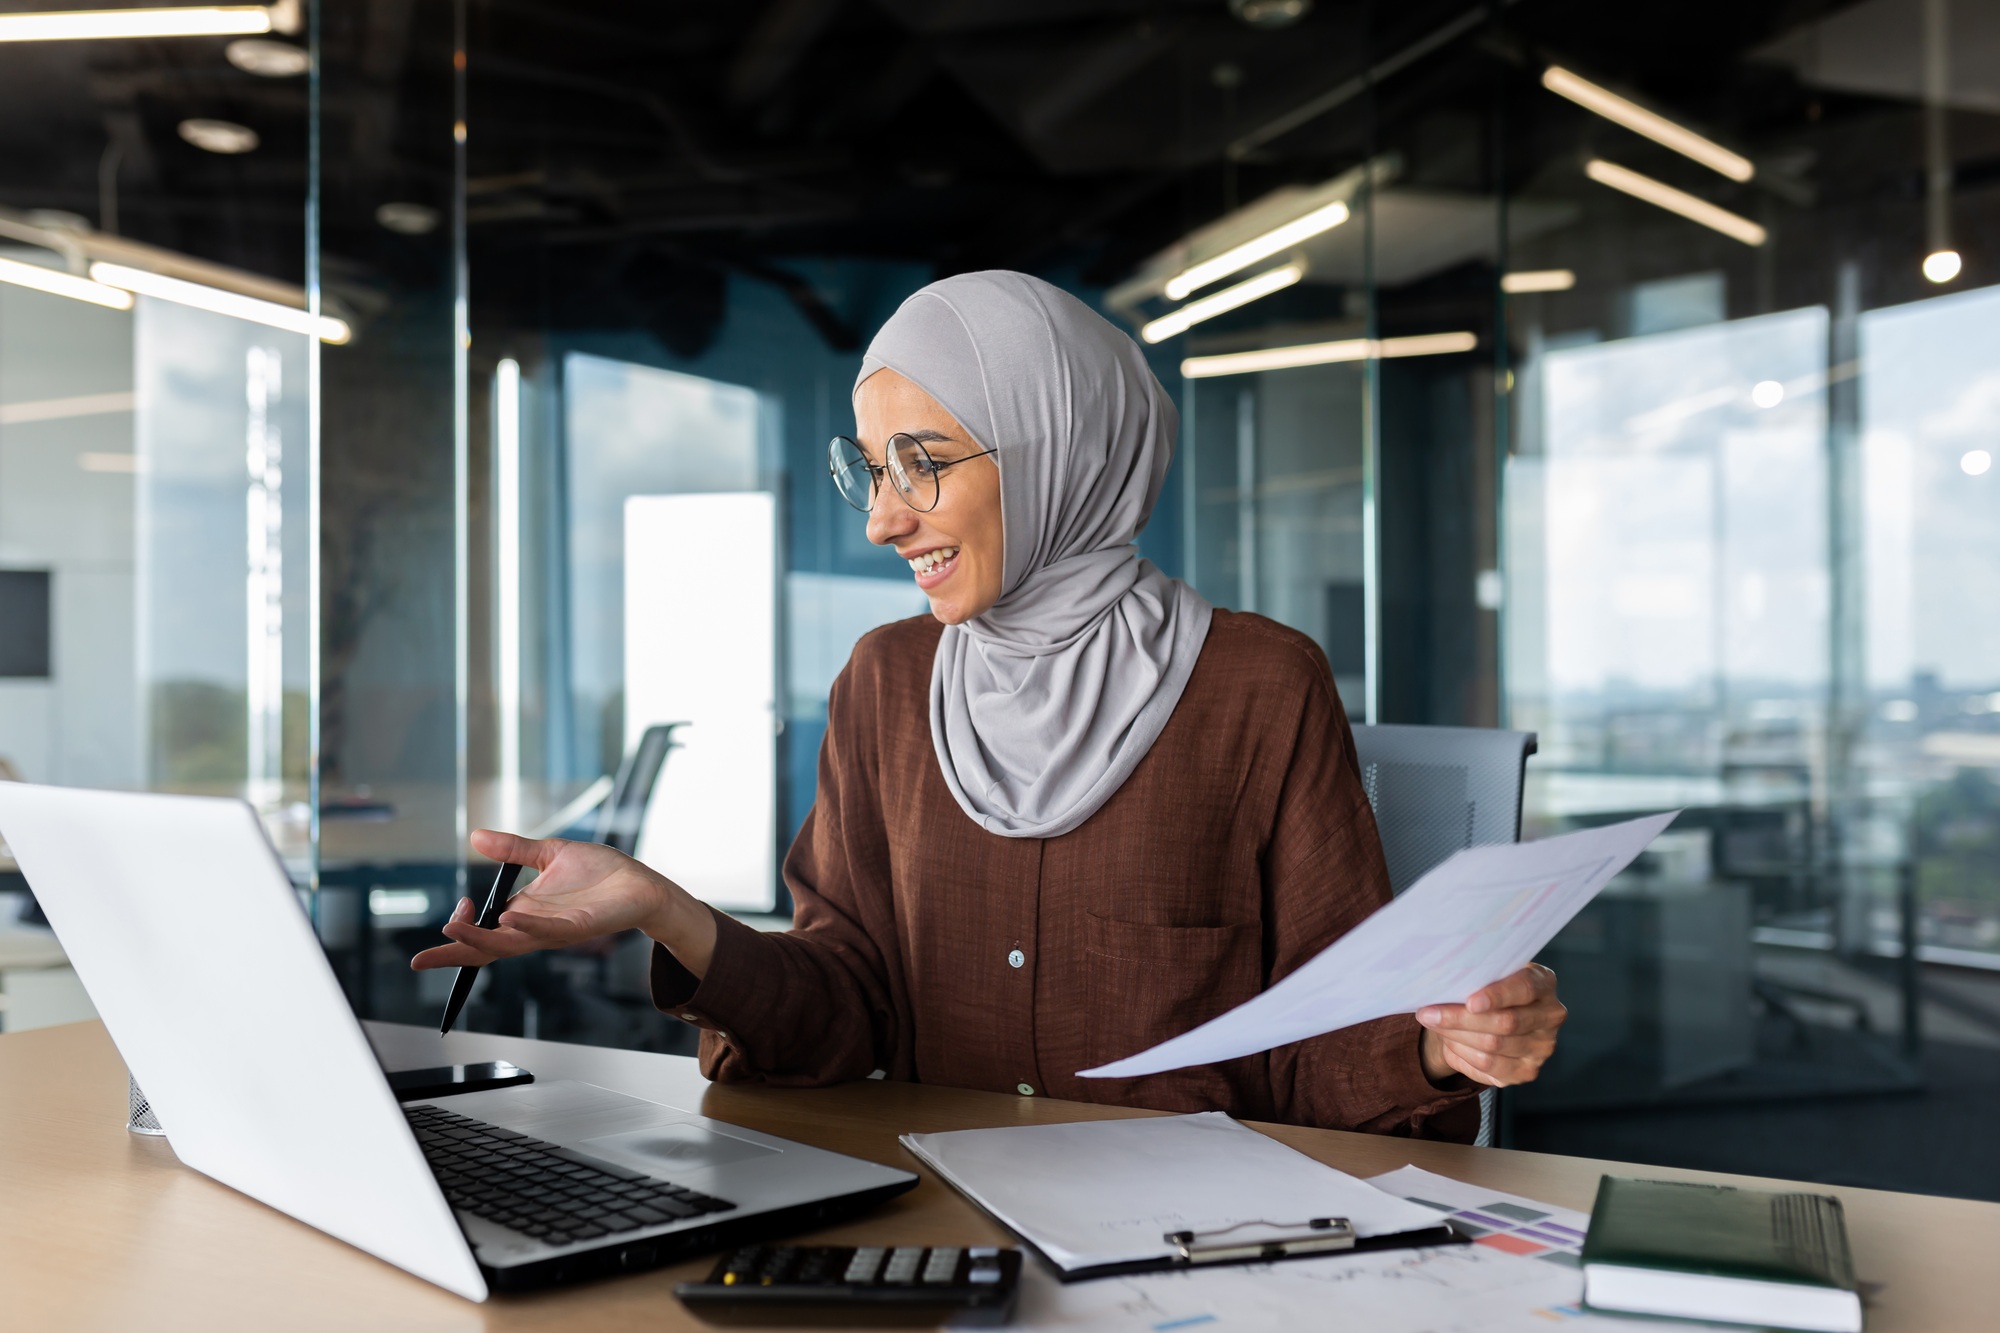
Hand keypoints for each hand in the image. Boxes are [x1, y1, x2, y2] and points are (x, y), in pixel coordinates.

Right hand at [409, 830, 717, 975]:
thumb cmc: (600, 872)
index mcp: (524, 912)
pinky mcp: (577, 928)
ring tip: (453, 931)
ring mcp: (553, 930)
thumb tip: (476, 836)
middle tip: (423, 959)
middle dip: (453, 953)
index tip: (457, 907)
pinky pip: (546, 931)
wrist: (639, 883)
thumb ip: (513, 848)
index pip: (482, 929)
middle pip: (486, 948)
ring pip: (509, 944)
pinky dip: (525, 926)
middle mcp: (533, 927)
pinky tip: (506, 919)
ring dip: (480, 939)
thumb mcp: (550, 853)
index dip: (463, 924)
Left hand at [1416, 964, 1564, 1087]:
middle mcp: (1550, 1015)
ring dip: (1456, 1037)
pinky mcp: (1528, 1070)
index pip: (1524, 988)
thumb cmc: (1484, 988)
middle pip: (1505, 1023)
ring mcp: (1542, 1046)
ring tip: (1433, 1025)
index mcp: (1543, 982)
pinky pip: (1489, 1067)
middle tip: (1427, 1014)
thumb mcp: (1484, 974)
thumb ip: (1473, 976)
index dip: (1497, 996)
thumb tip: (1440, 984)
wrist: (1490, 1015)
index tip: (1470, 1002)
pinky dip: (1463, 1055)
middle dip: (1461, 1019)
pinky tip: (1449, 1043)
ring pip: (1493, 1047)